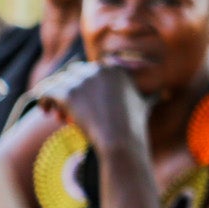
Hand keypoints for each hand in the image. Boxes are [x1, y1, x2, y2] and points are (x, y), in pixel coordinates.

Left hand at [31, 62, 148, 150]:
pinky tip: (44, 111)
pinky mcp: (68, 93)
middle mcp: (99, 69)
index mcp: (115, 68)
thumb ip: (153, 94)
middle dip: (69, 88)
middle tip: (65, 110)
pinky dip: (43, 100)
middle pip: (73, 73)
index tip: (82, 102)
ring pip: (58, 82)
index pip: (90, 69)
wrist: (120, 140)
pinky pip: (47, 91)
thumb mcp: (146, 105)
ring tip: (53, 113)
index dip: (83, 84)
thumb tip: (165, 93)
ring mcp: (83, 80)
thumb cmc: (133, 126)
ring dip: (54, 96)